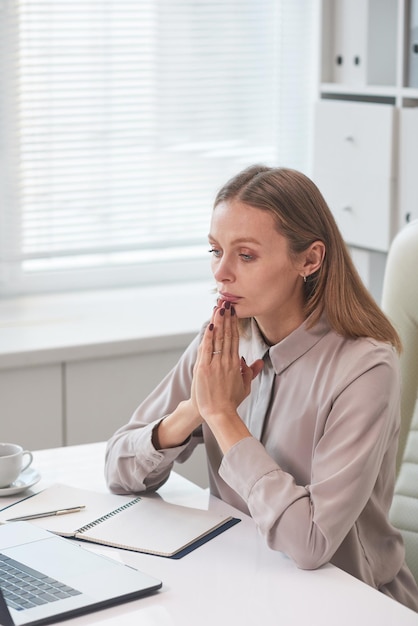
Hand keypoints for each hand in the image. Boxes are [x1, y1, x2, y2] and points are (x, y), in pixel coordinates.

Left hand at [193, 300, 262, 425]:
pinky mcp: (204, 369)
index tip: (232, 311)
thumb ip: (250, 372)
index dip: (233, 324)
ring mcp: (215, 364)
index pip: (234, 339)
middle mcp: (227, 362)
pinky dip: (208, 337)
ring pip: (217, 339)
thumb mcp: (245, 387)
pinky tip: (210, 326)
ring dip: (218, 322)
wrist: (219, 413)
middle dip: (226, 318)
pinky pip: (207, 349)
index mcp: (236, 364)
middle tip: (226, 302)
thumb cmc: (230, 401)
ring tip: (218, 308)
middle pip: (227, 335)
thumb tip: (256, 361)